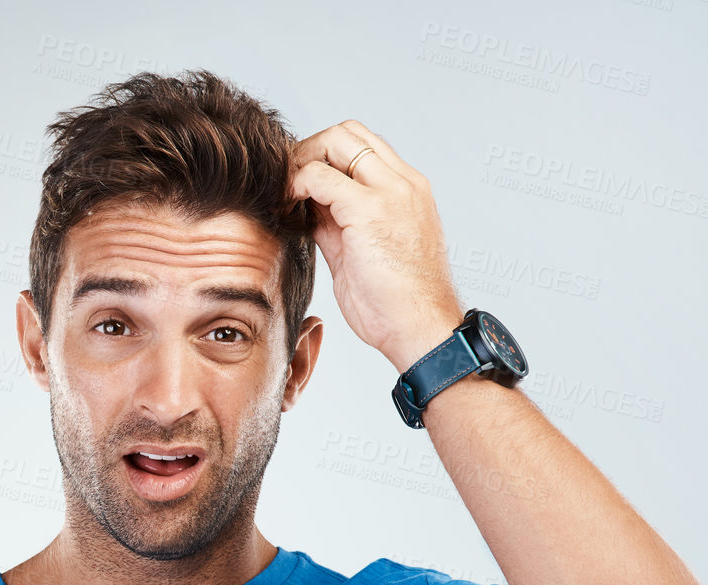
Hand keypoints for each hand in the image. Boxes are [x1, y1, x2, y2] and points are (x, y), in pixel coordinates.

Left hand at [289, 120, 463, 371]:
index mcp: (406, 190)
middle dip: (309, 150)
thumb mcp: (362, 252)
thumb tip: (309, 209)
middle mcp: (403, 183)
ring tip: (287, 196)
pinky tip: (288, 210)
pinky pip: (320, 177)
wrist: (420, 329)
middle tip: (287, 185)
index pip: (362, 145)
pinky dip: (297, 186)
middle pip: (348, 132)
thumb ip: (339, 223)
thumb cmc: (395, 303)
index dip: (324, 157)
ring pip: (337, 140)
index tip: (301, 187)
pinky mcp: (370, 210)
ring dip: (302, 162)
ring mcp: (390, 192)